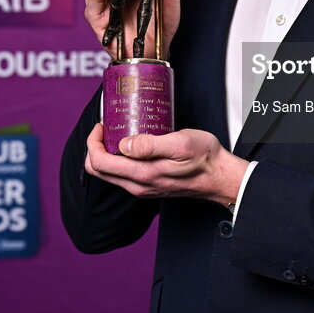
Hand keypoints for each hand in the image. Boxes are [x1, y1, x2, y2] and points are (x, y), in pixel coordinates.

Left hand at [84, 124, 249, 205]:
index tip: (103, 124)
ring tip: (120, 131)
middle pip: (99, 169)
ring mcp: (142, 188)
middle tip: (108, 126)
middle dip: (96, 146)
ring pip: (110, 173)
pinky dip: (119, 158)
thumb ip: (150, 145)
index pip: (99, 163)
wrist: (220, 177)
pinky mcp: (149, 186)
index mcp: (142, 174)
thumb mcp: (181, 144)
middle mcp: (138, 185)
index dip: (93, 142)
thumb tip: (123, 145)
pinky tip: (132, 143)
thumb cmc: (204, 158)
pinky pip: (122, 174)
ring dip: (107, 152)